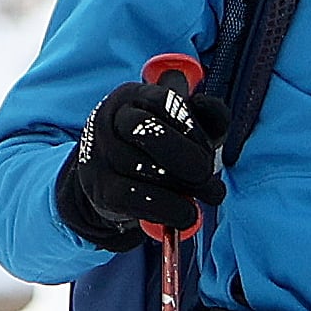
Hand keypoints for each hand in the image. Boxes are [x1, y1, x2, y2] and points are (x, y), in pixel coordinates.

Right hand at [59, 67, 223, 245]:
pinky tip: (187, 214)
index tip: (210, 149)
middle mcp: (111, 120)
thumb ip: (207, 115)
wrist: (116, 182)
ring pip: (140, 166)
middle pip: (145, 130)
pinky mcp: (101, 189)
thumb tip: (207, 106)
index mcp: (135, 97)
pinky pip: (132, 198)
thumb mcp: (186, 128)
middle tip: (207, 174)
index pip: (164, 102)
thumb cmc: (158, 150)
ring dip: (182, 186)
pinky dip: (167, 208)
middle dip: (185, 155)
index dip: (192, 127)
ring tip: (207, 195)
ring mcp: (100, 154)